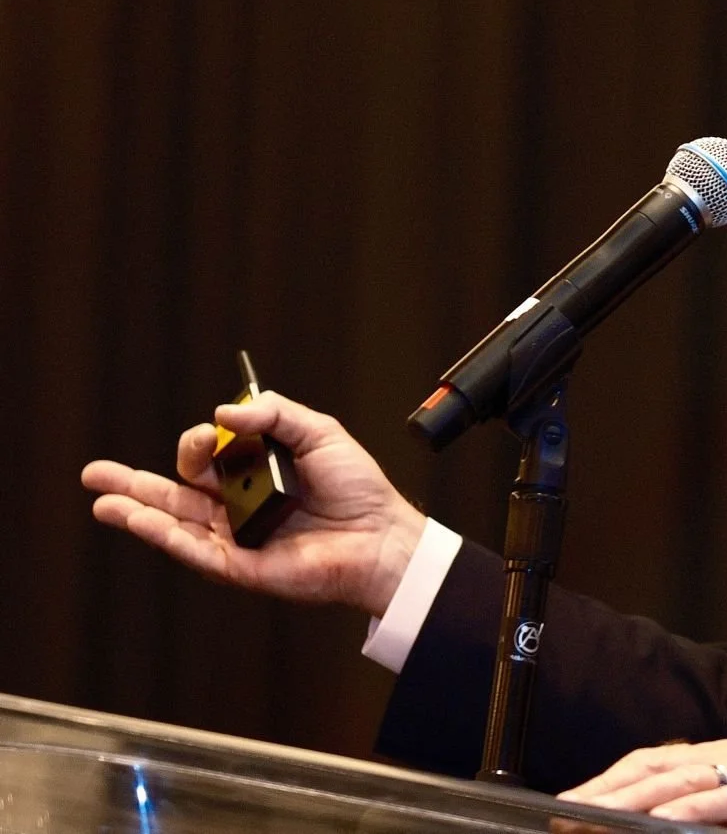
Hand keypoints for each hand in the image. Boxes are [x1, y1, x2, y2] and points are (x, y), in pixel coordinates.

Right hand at [81, 391, 425, 616]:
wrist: (381, 535)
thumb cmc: (357, 487)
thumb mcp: (320, 433)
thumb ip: (275, 414)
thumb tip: (226, 411)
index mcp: (254, 472)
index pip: (208, 455)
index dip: (202, 439)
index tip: (215, 430)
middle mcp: (237, 505)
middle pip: (175, 490)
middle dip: (134, 480)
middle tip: (94, 471)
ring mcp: (234, 536)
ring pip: (172, 521)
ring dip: (134, 509)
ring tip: (99, 498)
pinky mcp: (239, 565)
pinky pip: (193, 549)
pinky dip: (162, 534)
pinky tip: (135, 519)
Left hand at [557, 730, 726, 832]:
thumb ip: (721, 806)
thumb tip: (672, 822)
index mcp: (726, 757)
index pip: (655, 761)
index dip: (612, 777)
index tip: (571, 799)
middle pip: (656, 768)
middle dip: (605, 789)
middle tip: (563, 810)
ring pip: (682, 779)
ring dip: (632, 797)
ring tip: (593, 814)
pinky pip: (726, 800)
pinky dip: (688, 808)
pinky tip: (660, 820)